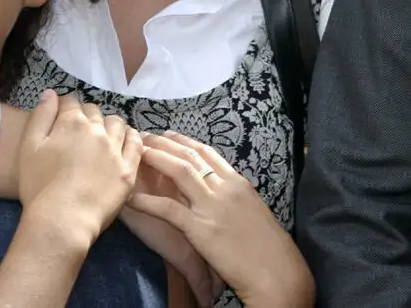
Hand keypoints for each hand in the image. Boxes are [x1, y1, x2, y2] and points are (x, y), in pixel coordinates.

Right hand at [19, 91, 141, 246]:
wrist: (62, 220)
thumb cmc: (39, 185)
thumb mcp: (29, 147)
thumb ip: (41, 116)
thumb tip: (51, 93)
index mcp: (72, 122)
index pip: (71, 101)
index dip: (64, 106)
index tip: (61, 116)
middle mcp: (97, 130)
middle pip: (94, 111)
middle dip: (86, 115)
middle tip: (78, 131)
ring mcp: (116, 150)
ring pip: (117, 123)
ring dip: (108, 124)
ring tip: (102, 135)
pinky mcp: (128, 170)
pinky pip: (136, 144)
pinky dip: (131, 137)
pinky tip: (124, 141)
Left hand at [128, 133, 314, 307]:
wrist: (278, 275)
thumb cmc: (270, 249)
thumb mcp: (254, 211)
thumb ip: (234, 196)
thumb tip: (218, 188)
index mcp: (238, 182)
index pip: (206, 151)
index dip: (183, 140)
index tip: (166, 134)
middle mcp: (225, 187)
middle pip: (189, 154)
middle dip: (163, 142)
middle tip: (144, 137)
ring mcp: (213, 206)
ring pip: (179, 170)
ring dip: (155, 158)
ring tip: (137, 153)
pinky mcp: (202, 229)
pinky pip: (169, 209)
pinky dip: (148, 202)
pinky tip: (132, 198)